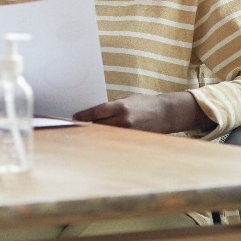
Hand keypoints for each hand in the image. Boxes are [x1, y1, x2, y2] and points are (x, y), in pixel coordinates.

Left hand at [71, 92, 213, 134]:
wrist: (166, 112)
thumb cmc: (144, 103)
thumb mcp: (127, 100)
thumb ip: (111, 107)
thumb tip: (93, 114)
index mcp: (120, 106)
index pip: (95, 112)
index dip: (83, 116)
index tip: (74, 118)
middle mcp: (123, 120)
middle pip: (98, 125)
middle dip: (87, 125)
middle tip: (76, 127)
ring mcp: (128, 131)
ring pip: (105, 134)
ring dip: (96, 134)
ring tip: (86, 134)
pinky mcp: (133, 139)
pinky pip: (116, 140)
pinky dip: (108, 139)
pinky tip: (101, 140)